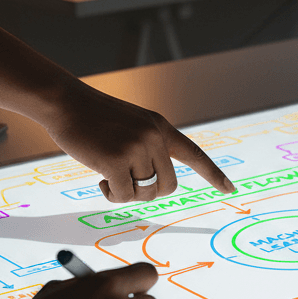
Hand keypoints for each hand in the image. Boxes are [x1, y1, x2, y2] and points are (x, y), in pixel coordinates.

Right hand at [45, 83, 234, 203]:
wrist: (66, 103)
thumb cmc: (93, 118)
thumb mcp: (131, 124)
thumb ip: (148, 146)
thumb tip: (153, 182)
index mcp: (160, 128)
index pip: (194, 154)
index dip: (213, 174)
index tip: (231, 188)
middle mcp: (154, 138)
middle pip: (168, 185)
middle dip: (149, 193)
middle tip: (127, 185)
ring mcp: (136, 149)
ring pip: (144, 192)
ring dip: (126, 193)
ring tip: (108, 176)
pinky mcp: (115, 162)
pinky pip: (123, 195)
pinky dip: (111, 195)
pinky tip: (99, 180)